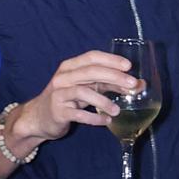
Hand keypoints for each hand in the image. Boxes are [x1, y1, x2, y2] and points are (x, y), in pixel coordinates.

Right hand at [19, 50, 138, 144]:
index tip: (129, 65)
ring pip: (83, 92)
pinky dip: (94, 118)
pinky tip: (106, 121)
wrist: (39, 118)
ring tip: (118, 110)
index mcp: (70, 67)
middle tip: (132, 85)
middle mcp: (63, 78)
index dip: (111, 60)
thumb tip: (139, 84)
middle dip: (114, 76)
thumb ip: (110, 84)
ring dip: (104, 101)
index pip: (91, 57)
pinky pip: (78, 114)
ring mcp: (58, 94)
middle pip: (90, 72)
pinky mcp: (58, 112)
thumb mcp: (88, 87)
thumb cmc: (68, 99)